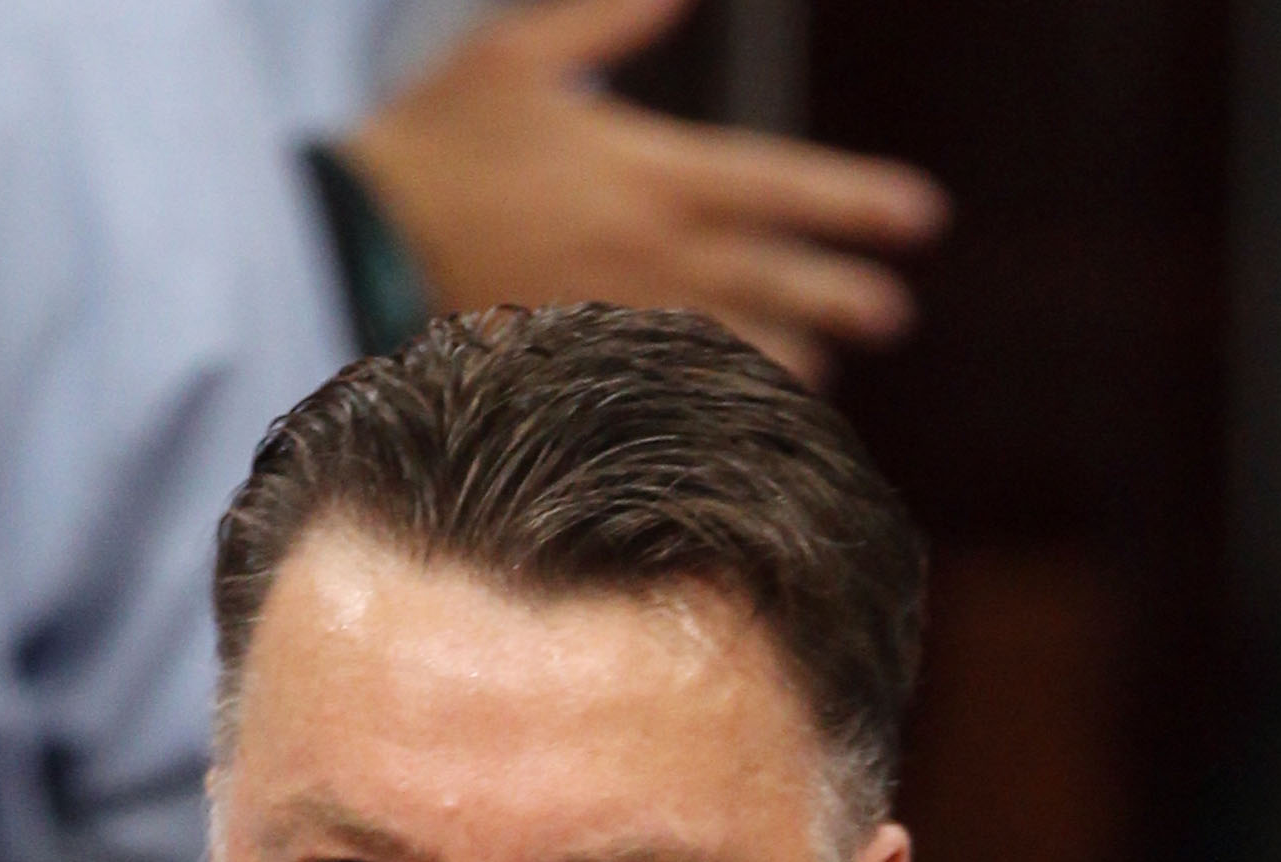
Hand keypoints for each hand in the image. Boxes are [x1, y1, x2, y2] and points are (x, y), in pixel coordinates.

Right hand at [342, 0, 946, 390]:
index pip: (782, 189)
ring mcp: (618, 317)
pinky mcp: (582, 362)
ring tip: (829, 371)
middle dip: (841, 293)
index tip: (921, 217)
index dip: (857, 203)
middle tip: (895, 313)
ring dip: (787, 357)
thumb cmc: (439, 136)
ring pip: (731, 345)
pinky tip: (736, 403)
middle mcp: (648, 254)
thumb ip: (616, 18)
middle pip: (774, 280)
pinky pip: (668, 384)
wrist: (359, 240)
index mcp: (650, 172)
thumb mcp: (523, 51)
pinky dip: (712, 392)